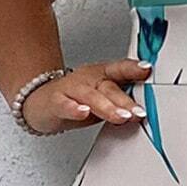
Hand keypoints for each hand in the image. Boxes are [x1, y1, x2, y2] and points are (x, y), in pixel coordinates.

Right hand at [21, 58, 152, 133]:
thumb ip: (122, 102)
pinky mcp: (56, 102)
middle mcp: (88, 79)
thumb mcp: (102, 98)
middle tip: (139, 112)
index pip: (119, 69)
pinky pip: (66, 105)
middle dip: (125, 101)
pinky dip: (75, 109)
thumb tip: (144, 112)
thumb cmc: (75, 100)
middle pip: (109, 87)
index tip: (147, 69)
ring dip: (108, 107)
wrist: (39, 101)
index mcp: (102, 76)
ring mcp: (72, 89)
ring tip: (121, 117)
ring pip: (91, 96)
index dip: (133, 68)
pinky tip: (83, 112)